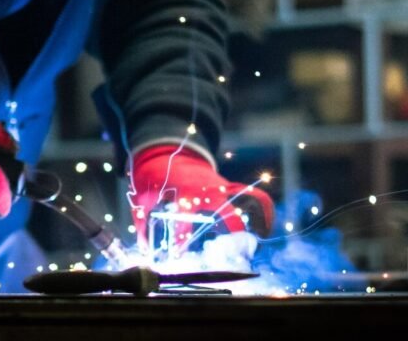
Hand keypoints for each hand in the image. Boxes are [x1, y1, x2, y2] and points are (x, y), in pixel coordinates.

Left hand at [129, 144, 273, 250]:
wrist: (167, 150)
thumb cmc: (155, 176)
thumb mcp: (143, 197)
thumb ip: (143, 223)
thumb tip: (143, 248)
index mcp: (183, 193)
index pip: (184, 221)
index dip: (182, 241)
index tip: (180, 256)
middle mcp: (207, 189)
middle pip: (227, 210)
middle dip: (234, 231)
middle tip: (238, 252)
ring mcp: (221, 186)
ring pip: (248, 198)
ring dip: (258, 217)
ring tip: (262, 238)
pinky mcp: (227, 185)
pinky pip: (250, 194)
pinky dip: (262, 207)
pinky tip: (264, 227)